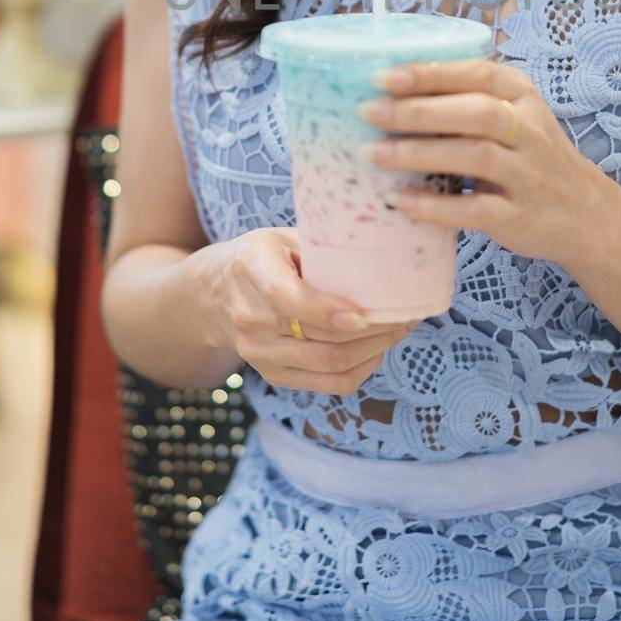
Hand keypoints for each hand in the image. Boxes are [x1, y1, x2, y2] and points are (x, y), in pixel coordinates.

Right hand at [213, 226, 414, 394]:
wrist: (214, 294)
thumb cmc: (263, 257)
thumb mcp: (283, 237)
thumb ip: (321, 248)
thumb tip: (381, 256)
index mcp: (252, 269)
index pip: (287, 297)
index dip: (327, 309)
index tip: (365, 312)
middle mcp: (250, 316)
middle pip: (320, 337)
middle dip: (373, 330)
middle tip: (406, 314)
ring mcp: (258, 352)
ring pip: (329, 363)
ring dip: (374, 350)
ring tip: (399, 330)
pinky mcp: (272, 374)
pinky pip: (327, 383)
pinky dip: (361, 369)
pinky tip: (377, 350)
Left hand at [355, 57, 608, 266]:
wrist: (586, 215)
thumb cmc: (532, 158)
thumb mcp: (514, 118)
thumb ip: (467, 102)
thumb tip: (390, 93)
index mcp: (522, 97)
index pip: (478, 75)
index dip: (431, 74)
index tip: (383, 76)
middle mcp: (530, 131)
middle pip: (476, 112)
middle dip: (418, 110)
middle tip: (367, 111)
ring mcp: (528, 176)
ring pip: (475, 156)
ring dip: (419, 153)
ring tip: (373, 153)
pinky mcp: (520, 217)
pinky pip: (475, 209)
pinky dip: (434, 206)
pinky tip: (400, 201)